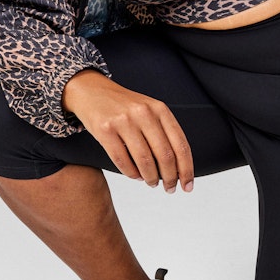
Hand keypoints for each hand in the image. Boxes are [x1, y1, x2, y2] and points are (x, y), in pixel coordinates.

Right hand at [62, 70, 193, 192]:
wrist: (92, 90)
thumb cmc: (124, 106)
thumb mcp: (149, 110)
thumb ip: (163, 132)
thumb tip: (178, 168)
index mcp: (160, 109)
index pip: (180, 145)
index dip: (187, 169)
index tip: (188, 186)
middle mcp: (144, 113)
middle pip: (165, 155)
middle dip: (170, 178)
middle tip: (170, 189)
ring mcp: (124, 121)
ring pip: (144, 161)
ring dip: (151, 178)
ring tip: (152, 183)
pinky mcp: (105, 130)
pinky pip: (122, 160)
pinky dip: (131, 174)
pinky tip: (135, 176)